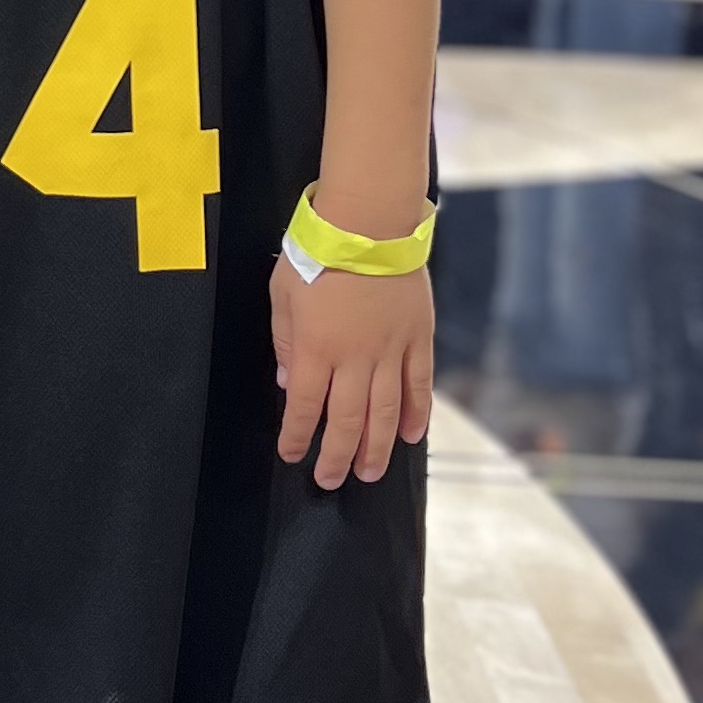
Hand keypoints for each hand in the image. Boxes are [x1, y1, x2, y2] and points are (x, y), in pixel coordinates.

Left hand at [269, 253, 433, 490]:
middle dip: (338, 456)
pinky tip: (413, 436)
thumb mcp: (283, 293)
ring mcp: (391, 350)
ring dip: (378, 448)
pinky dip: (417, 413)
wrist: (368, 222)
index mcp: (316, 349)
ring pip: (386, 412)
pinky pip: (419, 385)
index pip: (305, 408)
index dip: (298, 437)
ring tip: (370, 472)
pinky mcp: (418, 338)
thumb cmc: (317, 251)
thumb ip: (286, 342)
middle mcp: (355, 359)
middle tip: (333, 480)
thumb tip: (292, 385)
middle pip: (347, 421)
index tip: (293, 455)